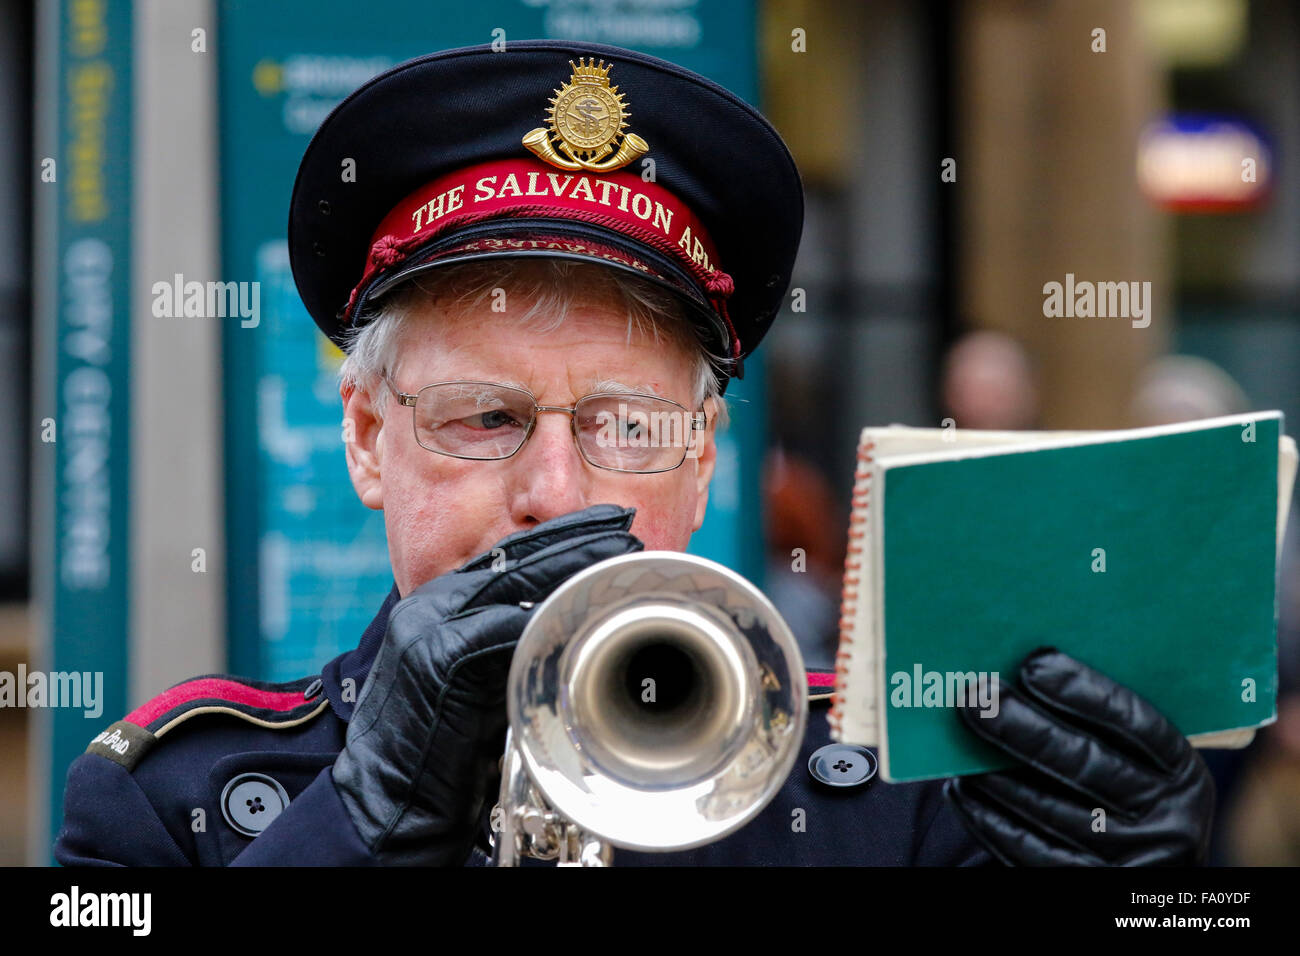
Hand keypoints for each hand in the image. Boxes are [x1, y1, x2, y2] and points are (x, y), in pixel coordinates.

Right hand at [332, 504, 642, 864]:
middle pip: (511, 557)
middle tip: (625, 526)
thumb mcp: (484, 679)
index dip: (559, 534)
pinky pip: (499, 629)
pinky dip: (542, 616)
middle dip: (575, 539)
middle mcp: (428, 607)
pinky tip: (582, 602)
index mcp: (438, 604)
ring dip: (571, 569)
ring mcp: (426, 631)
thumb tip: (574, 618)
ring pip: (510, 584)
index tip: (605, 522)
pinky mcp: (433, 661)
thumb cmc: (442, 750)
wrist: (388, 805)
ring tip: (617, 555)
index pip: (505, 554)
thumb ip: (516, 642)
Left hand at [943, 648, 1214, 865]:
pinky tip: (962, 789)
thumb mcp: (1142, 762)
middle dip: (1023, 727)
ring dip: (997, 773)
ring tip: (959, 740)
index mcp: (1185, 775)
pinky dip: (990, 818)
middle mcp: (1168, 821)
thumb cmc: (1127, 789)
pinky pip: (1030, 851)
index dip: (1085, 692)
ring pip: (1051, 810)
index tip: (1033, 663)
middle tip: (975, 697)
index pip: (1137, 724)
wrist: (1144, 869)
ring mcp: (1131, 859)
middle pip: (1086, 765)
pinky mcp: (1090, 885)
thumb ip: (1104, 726)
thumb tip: (1030, 666)